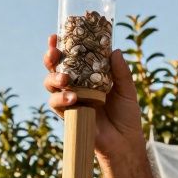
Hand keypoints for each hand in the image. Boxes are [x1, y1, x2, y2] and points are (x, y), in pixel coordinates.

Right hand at [41, 34, 145, 159]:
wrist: (124, 142)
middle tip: (54, 52)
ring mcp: (70, 100)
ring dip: (53, 77)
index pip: (72, 58)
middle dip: (50, 58)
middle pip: (55, 68)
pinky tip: (72, 97)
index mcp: (88, 77)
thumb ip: (121, 72)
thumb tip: (115, 50)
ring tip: (65, 78)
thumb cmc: (126, 116)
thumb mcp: (127, 90)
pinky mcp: (68, 115)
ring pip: (50, 84)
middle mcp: (76, 86)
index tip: (57, 35)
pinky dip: (61, 98)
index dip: (62, 46)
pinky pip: (56, 104)